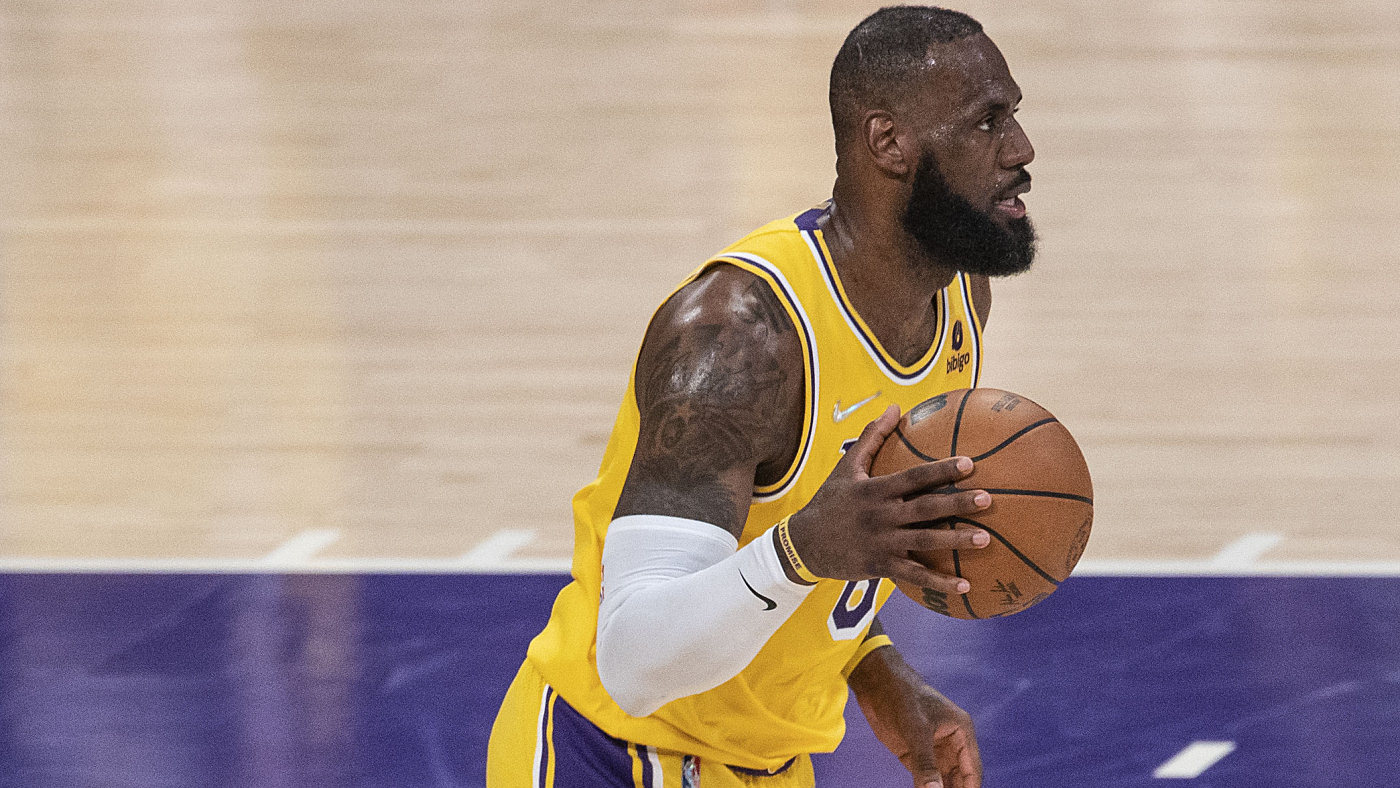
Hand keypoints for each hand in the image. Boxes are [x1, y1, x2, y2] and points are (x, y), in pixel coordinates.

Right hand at [788, 405, 990, 593]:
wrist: (803, 544)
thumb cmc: (829, 501)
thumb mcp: (846, 467)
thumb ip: (873, 437)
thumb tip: (895, 407)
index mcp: (875, 490)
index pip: (913, 476)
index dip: (941, 470)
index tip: (970, 463)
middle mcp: (881, 516)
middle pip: (925, 508)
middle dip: (957, 504)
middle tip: (987, 499)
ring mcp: (882, 543)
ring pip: (924, 542)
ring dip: (955, 541)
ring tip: (985, 539)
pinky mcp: (881, 567)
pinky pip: (914, 576)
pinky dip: (939, 583)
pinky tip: (965, 586)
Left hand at [849, 645, 981, 787]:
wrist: (876, 684)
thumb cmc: (902, 696)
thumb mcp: (915, 730)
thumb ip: (925, 764)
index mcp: (961, 732)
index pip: (972, 771)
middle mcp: (951, 744)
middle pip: (959, 779)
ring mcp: (933, 751)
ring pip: (943, 781)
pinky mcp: (914, 755)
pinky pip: (924, 779)